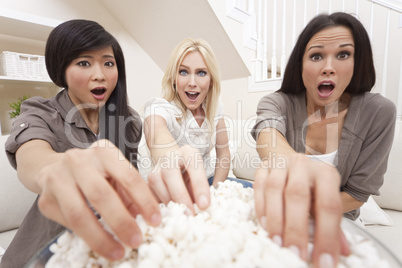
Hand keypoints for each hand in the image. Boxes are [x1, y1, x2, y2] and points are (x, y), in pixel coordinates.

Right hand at [36, 139, 160, 259]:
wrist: (57, 167)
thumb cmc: (95, 172)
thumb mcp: (116, 175)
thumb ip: (131, 193)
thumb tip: (147, 218)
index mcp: (104, 151)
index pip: (128, 177)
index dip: (144, 201)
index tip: (155, 221)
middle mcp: (78, 160)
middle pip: (101, 195)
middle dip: (121, 222)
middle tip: (136, 240)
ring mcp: (57, 178)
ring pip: (78, 213)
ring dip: (100, 237)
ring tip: (117, 251)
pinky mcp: (44, 198)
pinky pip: (66, 223)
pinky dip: (84, 237)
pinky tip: (99, 244)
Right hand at [147, 145, 209, 213]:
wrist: (177, 171)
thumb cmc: (193, 177)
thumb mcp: (202, 180)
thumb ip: (203, 192)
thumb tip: (202, 208)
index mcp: (188, 153)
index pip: (194, 165)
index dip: (199, 185)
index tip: (204, 204)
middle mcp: (170, 156)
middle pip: (170, 172)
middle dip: (180, 195)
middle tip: (189, 213)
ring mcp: (156, 166)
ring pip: (156, 181)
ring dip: (167, 200)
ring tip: (178, 213)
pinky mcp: (146, 178)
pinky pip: (148, 190)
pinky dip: (156, 204)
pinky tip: (166, 213)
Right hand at [253, 154, 349, 267]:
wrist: (292, 160)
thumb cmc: (310, 184)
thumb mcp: (325, 200)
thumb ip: (333, 224)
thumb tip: (342, 251)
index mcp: (326, 173)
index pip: (329, 205)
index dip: (327, 235)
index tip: (323, 260)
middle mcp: (303, 165)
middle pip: (298, 194)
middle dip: (296, 228)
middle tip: (296, 254)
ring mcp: (281, 164)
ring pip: (274, 189)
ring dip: (275, 219)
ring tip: (278, 242)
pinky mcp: (263, 166)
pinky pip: (259, 186)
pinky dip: (261, 208)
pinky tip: (265, 225)